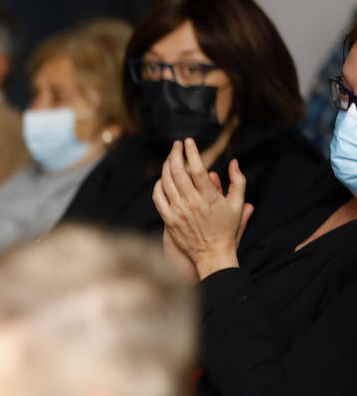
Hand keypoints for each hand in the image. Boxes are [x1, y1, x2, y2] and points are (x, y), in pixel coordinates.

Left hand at [152, 139, 252, 278]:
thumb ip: (238, 181)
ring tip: (171, 157)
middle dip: (176, 154)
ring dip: (167, 166)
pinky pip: (157, 197)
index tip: (189, 141)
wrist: (212, 254)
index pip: (197, 169)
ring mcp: (178, 211)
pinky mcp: (168, 220)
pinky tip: (163, 178)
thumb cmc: (227, 228)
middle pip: (178, 172)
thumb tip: (233, 162)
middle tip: (177, 145)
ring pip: (166, 182)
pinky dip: (158, 185)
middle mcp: (191, 203)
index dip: (191, 152)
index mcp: (209, 197)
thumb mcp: (238, 204)